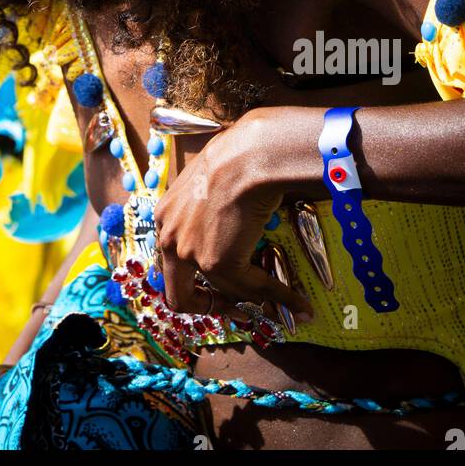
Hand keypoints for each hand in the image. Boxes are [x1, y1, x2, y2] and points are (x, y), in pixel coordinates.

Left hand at [153, 107, 313, 321]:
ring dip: (250, 304)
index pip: (173, 261)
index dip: (195, 280)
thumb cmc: (236, 157)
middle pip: (179, 292)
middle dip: (209, 306)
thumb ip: (210, 210)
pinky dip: (279, 297)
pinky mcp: (218, 262)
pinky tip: (298, 303)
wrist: (250, 155)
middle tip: (234, 310)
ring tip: (274, 308)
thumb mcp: (211, 183)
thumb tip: (232, 225)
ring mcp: (191, 252)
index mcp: (166, 216)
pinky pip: (253, 288)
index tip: (217, 287)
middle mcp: (170, 237)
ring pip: (223, 291)